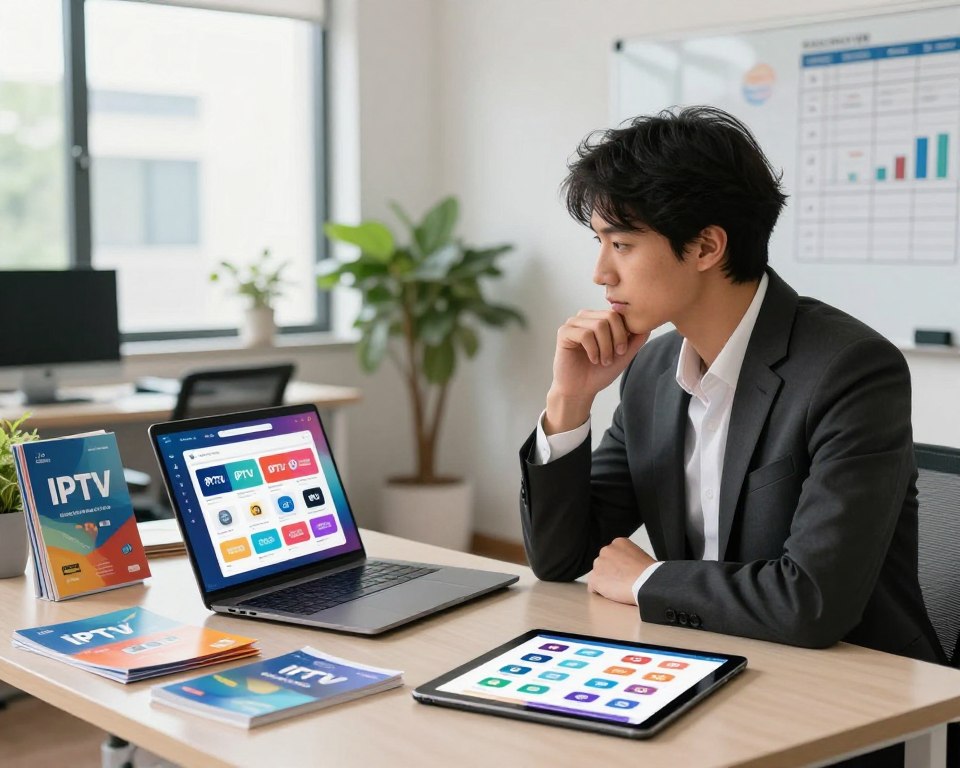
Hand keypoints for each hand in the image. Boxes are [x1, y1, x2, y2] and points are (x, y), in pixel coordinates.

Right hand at [545, 310, 648, 432]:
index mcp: (599, 318)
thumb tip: (648, 324)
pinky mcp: (564, 332)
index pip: (619, 313)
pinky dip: (593, 350)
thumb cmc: (599, 372)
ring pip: (599, 325)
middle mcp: (586, 317)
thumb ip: (636, 339)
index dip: (625, 332)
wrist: (580, 390)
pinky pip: (585, 334)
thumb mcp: (624, 355)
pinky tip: (592, 359)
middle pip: (610, 316)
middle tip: (615, 356)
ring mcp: (573, 323)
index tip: (623, 351)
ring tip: (603, 361)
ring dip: (605, 347)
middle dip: (617, 339)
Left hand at [587, 537, 656, 604]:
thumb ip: (627, 557)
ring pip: (598, 575)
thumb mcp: (639, 555)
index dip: (618, 566)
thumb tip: (624, 566)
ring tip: (619, 588)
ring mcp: (599, 564)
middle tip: (622, 582)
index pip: (611, 555)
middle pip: (603, 564)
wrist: (647, 582)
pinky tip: (612, 594)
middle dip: (609, 572)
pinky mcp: (595, 578)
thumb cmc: (649, 573)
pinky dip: (600, 592)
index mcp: (618, 543)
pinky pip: (593, 587)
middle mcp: (606, 550)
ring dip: (605, 582)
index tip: (625, 573)